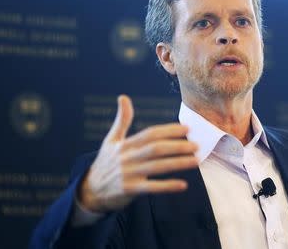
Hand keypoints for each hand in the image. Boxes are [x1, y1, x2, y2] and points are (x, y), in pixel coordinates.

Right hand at [78, 95, 197, 212]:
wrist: (90, 190)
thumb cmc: (106, 162)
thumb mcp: (110, 140)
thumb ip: (122, 120)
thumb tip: (123, 97)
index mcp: (125, 144)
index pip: (150, 134)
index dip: (169, 130)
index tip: (187, 128)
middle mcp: (127, 157)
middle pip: (156, 149)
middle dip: (178, 146)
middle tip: (196, 145)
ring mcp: (128, 174)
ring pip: (157, 167)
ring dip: (178, 163)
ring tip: (196, 160)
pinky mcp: (130, 190)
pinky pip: (152, 188)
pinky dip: (168, 186)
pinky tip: (183, 185)